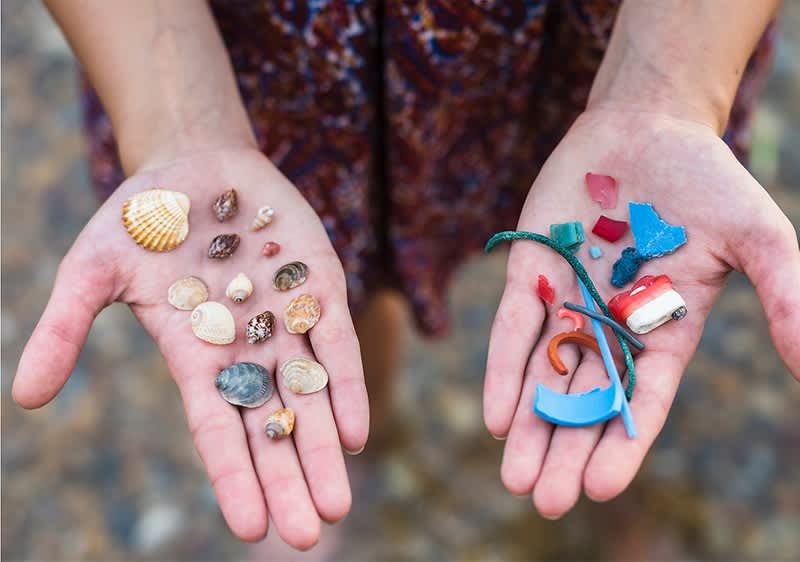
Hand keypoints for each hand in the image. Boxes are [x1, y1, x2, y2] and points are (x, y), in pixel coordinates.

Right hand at [12, 146, 368, 547]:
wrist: (196, 164)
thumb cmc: (142, 219)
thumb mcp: (92, 269)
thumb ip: (64, 329)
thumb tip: (24, 399)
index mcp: (196, 356)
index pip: (217, 428)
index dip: (234, 476)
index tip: (251, 528)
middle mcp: (246, 350)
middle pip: (271, 426)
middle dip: (289, 480)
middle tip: (308, 535)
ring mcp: (287, 320)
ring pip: (310, 396)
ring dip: (323, 449)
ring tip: (336, 505)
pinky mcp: (318, 288)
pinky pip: (336, 343)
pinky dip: (345, 384)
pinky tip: (354, 431)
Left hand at [483, 108, 799, 517]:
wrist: (646, 128)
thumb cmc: (707, 182)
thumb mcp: (759, 238)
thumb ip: (786, 298)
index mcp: (665, 330)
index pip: (644, 399)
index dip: (623, 443)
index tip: (601, 488)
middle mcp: (611, 325)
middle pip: (587, 400)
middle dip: (567, 449)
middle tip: (546, 502)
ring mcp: (567, 300)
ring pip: (545, 375)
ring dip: (530, 426)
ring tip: (515, 478)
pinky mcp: (530, 273)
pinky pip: (513, 328)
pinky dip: (504, 368)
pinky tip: (496, 415)